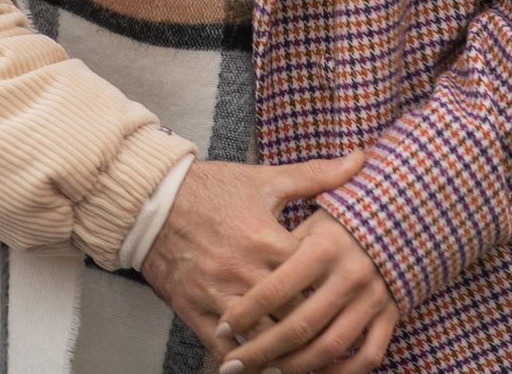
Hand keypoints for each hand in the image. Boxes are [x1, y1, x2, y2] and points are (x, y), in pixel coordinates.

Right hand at [142, 151, 366, 361]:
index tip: (350, 302)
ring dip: (284, 354)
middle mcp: (243, 270)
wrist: (151, 199)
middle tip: (337, 341)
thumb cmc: (211, 188)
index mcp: (265, 238)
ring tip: (307, 364)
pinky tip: (261, 370)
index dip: (332, 292)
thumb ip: (316, 175)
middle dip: (314, 330)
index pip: (311, 277)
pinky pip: (221, 346)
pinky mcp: (192, 308)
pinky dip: (242, 363)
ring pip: (260, 337)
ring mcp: (216, 293)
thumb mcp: (265, 179)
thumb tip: (360, 158)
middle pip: (290, 314)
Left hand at [217, 205, 397, 373]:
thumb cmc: (347, 212)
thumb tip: (243, 267)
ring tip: (267, 372)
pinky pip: (369, 354)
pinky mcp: (391, 312)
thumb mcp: (314, 214)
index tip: (222, 328)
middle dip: (261, 351)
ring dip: (296, 367)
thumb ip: (283, 242)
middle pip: (299, 326)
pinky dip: (343, 372)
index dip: (245, 313)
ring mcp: (373, 297)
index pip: (276, 289)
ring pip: (330, 346)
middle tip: (233, 366)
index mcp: (325, 246)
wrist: (405, 209)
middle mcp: (350, 274)